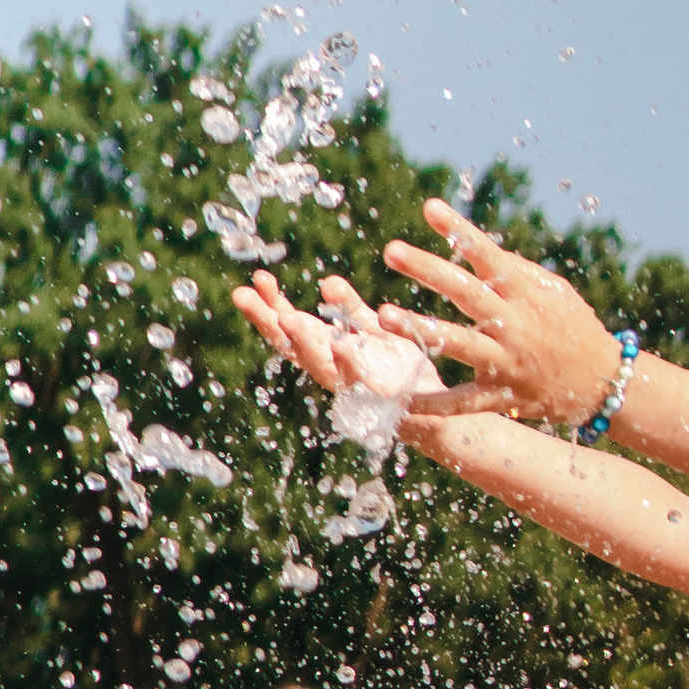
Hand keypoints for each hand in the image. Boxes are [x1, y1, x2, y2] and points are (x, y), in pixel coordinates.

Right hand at [234, 271, 460, 449]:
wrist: (443, 408)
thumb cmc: (401, 369)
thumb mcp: (372, 332)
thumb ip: (349, 309)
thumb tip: (326, 283)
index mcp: (329, 354)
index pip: (290, 330)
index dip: (269, 308)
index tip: (255, 280)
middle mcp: (336, 374)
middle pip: (294, 349)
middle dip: (269, 323)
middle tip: (244, 294)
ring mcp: (358, 390)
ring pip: (324, 368)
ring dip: (305, 343)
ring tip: (288, 317)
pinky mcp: (386, 403)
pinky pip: (368, 386)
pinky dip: (352, 367)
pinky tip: (343, 345)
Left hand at [375, 198, 623, 429]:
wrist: (604, 383)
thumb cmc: (575, 328)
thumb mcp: (555, 291)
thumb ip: (516, 271)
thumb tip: (477, 249)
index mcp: (526, 294)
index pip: (489, 255)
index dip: (460, 231)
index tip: (431, 208)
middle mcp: (515, 325)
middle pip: (466, 293)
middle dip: (428, 270)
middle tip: (392, 250)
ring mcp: (508, 362)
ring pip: (459, 343)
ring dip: (420, 329)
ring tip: (383, 316)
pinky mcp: (504, 396)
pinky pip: (463, 402)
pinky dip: (432, 405)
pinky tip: (399, 400)